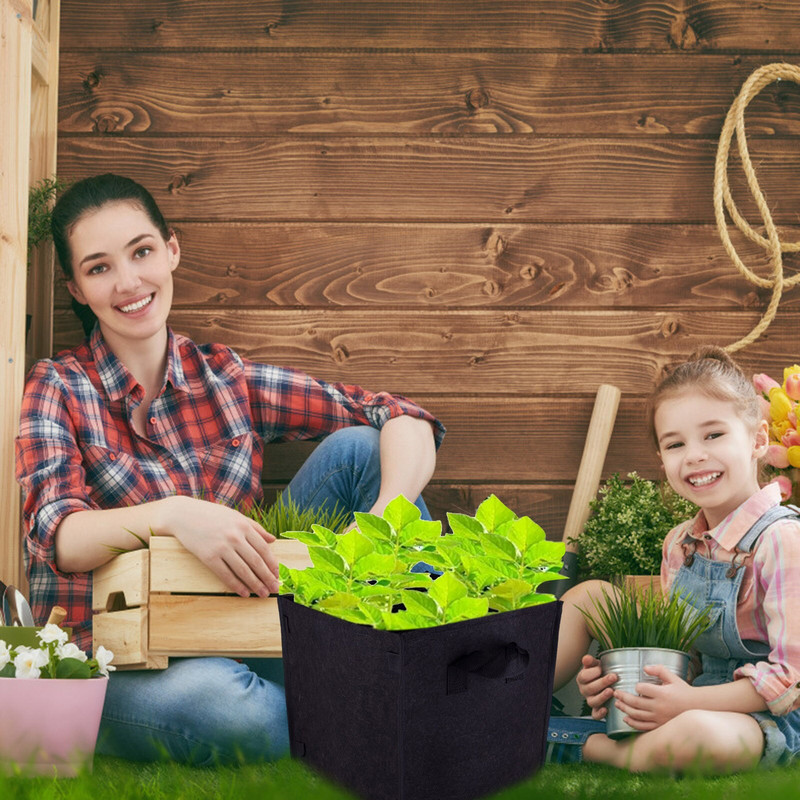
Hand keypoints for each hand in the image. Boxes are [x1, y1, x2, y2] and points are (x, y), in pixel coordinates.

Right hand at [161, 496, 279, 596]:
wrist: (184, 515)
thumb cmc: (211, 514)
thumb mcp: (235, 516)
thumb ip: (255, 527)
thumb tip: (272, 540)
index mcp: (243, 526)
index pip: (263, 549)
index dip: (272, 563)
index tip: (278, 574)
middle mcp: (235, 537)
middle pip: (256, 561)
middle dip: (267, 577)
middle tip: (274, 588)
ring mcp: (221, 547)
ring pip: (243, 570)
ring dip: (255, 584)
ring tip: (263, 593)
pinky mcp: (208, 557)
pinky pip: (225, 575)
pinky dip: (236, 586)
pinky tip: (244, 593)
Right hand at [576, 653, 617, 720]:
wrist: (607, 682)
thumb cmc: (601, 673)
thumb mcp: (595, 665)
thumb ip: (591, 661)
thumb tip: (586, 658)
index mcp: (582, 679)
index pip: (584, 677)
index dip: (592, 673)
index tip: (601, 668)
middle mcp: (584, 690)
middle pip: (589, 689)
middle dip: (602, 683)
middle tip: (614, 677)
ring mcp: (590, 700)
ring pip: (592, 702)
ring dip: (602, 696)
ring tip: (611, 691)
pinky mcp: (597, 710)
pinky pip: (595, 715)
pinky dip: (599, 713)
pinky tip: (606, 709)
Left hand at [612, 663, 692, 731]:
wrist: (697, 707)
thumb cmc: (683, 690)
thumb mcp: (672, 677)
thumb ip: (658, 670)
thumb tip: (644, 667)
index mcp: (662, 693)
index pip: (642, 688)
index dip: (636, 686)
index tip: (635, 685)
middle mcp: (659, 707)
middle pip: (635, 702)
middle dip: (622, 697)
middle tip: (615, 693)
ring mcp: (659, 718)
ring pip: (637, 715)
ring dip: (624, 709)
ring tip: (617, 703)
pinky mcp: (660, 726)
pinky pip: (643, 726)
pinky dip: (632, 723)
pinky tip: (625, 718)